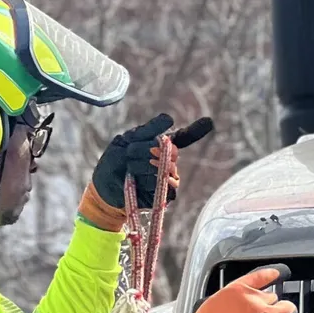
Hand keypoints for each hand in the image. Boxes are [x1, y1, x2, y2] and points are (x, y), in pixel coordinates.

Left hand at [90, 113, 213, 211]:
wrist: (103, 189)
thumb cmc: (113, 163)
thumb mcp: (125, 141)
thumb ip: (147, 130)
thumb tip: (170, 119)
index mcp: (159, 145)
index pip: (183, 137)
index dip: (196, 130)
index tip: (209, 122)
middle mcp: (167, 160)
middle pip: (170, 150)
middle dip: (146, 150)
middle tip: (129, 154)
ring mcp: (167, 177)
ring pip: (166, 167)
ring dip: (142, 166)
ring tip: (129, 170)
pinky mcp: (165, 194)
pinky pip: (168, 185)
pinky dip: (151, 181)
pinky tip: (139, 181)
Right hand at [172, 266, 313, 312]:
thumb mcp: (210, 305)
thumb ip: (225, 302)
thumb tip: (229, 308)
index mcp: (239, 288)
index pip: (261, 275)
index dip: (273, 274)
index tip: (280, 273)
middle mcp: (256, 297)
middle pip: (273, 296)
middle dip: (270, 304)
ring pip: (286, 308)